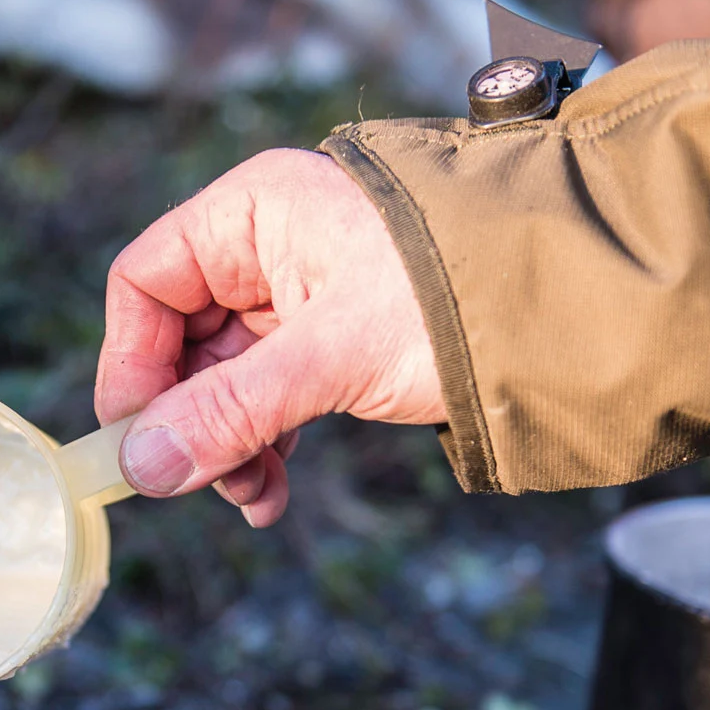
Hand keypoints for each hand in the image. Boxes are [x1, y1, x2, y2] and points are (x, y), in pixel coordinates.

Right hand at [95, 148, 439, 525]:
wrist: (578, 305)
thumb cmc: (456, 295)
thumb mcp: (332, 357)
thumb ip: (229, 412)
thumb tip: (140, 468)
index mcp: (255, 211)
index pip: (146, 281)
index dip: (130, 362)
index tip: (135, 438)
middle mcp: (270, 244)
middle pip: (181, 339)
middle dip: (188, 422)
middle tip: (201, 485)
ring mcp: (303, 294)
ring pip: (225, 378)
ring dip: (226, 446)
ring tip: (252, 498)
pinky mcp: (336, 340)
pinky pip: (269, 397)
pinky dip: (263, 446)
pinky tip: (271, 493)